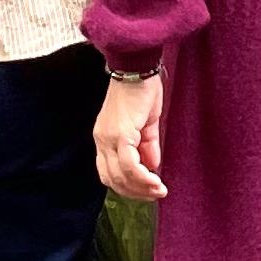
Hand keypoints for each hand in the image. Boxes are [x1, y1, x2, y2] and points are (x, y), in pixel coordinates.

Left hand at [96, 71, 166, 200]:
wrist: (137, 67)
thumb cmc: (142, 89)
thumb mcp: (146, 122)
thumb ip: (148, 145)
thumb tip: (152, 166)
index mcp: (104, 137)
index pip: (109, 172)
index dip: (128, 185)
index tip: (148, 189)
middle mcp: (102, 140)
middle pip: (112, 179)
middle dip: (135, 192)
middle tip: (155, 194)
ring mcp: (109, 138)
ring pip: (120, 176)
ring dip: (140, 188)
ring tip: (159, 190)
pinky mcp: (120, 134)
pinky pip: (129, 165)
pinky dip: (142, 177)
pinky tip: (155, 180)